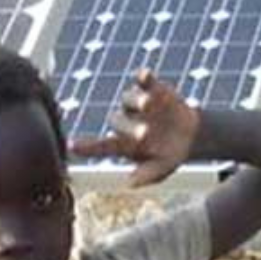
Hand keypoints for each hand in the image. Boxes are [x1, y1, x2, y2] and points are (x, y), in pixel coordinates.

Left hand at [69, 70, 201, 185]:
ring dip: (137, 100)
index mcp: (123, 144)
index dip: (86, 147)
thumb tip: (130, 185)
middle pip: (118, 121)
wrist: (189, 134)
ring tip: (148, 104)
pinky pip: (144, 80)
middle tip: (143, 134)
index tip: (71, 147)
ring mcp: (137, 103)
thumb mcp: (160, 170)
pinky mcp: (151, 88)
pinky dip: (144, 77)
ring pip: (129, 99)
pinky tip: (145, 74)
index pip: (101, 146)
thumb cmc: (169, 156)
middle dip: (128, 127)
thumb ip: (146, 176)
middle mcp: (125, 121)